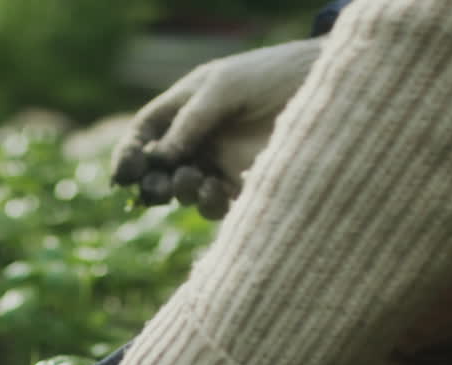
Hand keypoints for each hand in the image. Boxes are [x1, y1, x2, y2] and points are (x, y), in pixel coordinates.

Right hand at [111, 38, 321, 218]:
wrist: (328, 90)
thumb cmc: (273, 75)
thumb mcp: (225, 87)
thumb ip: (190, 121)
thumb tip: (158, 159)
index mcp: (187, 107)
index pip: (147, 133)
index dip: (130, 153)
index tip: (123, 175)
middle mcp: (200, 137)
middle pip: (159, 168)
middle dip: (151, 181)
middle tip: (155, 189)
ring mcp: (221, 162)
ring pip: (184, 190)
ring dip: (180, 191)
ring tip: (191, 182)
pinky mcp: (246, 185)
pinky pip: (215, 203)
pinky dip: (209, 203)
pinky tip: (216, 191)